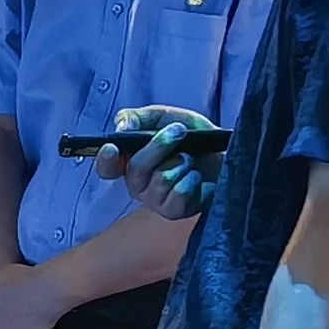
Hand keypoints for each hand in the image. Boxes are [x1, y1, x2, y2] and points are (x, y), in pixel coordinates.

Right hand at [97, 104, 223, 220]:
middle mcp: (137, 185)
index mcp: (128, 162)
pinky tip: (197, 176)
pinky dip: (192, 179)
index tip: (112, 148)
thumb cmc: (191, 136)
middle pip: (136, 169)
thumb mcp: (163, 117)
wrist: (223, 152)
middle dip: (159, 145)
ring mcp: (155, 201)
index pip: (106, 167)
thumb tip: (122, 126)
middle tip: (179, 131)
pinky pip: (179, 194)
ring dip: (182, 163)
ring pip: (161, 180)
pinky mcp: (175, 211)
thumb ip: (138, 117)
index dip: (105, 159)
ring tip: (191, 159)